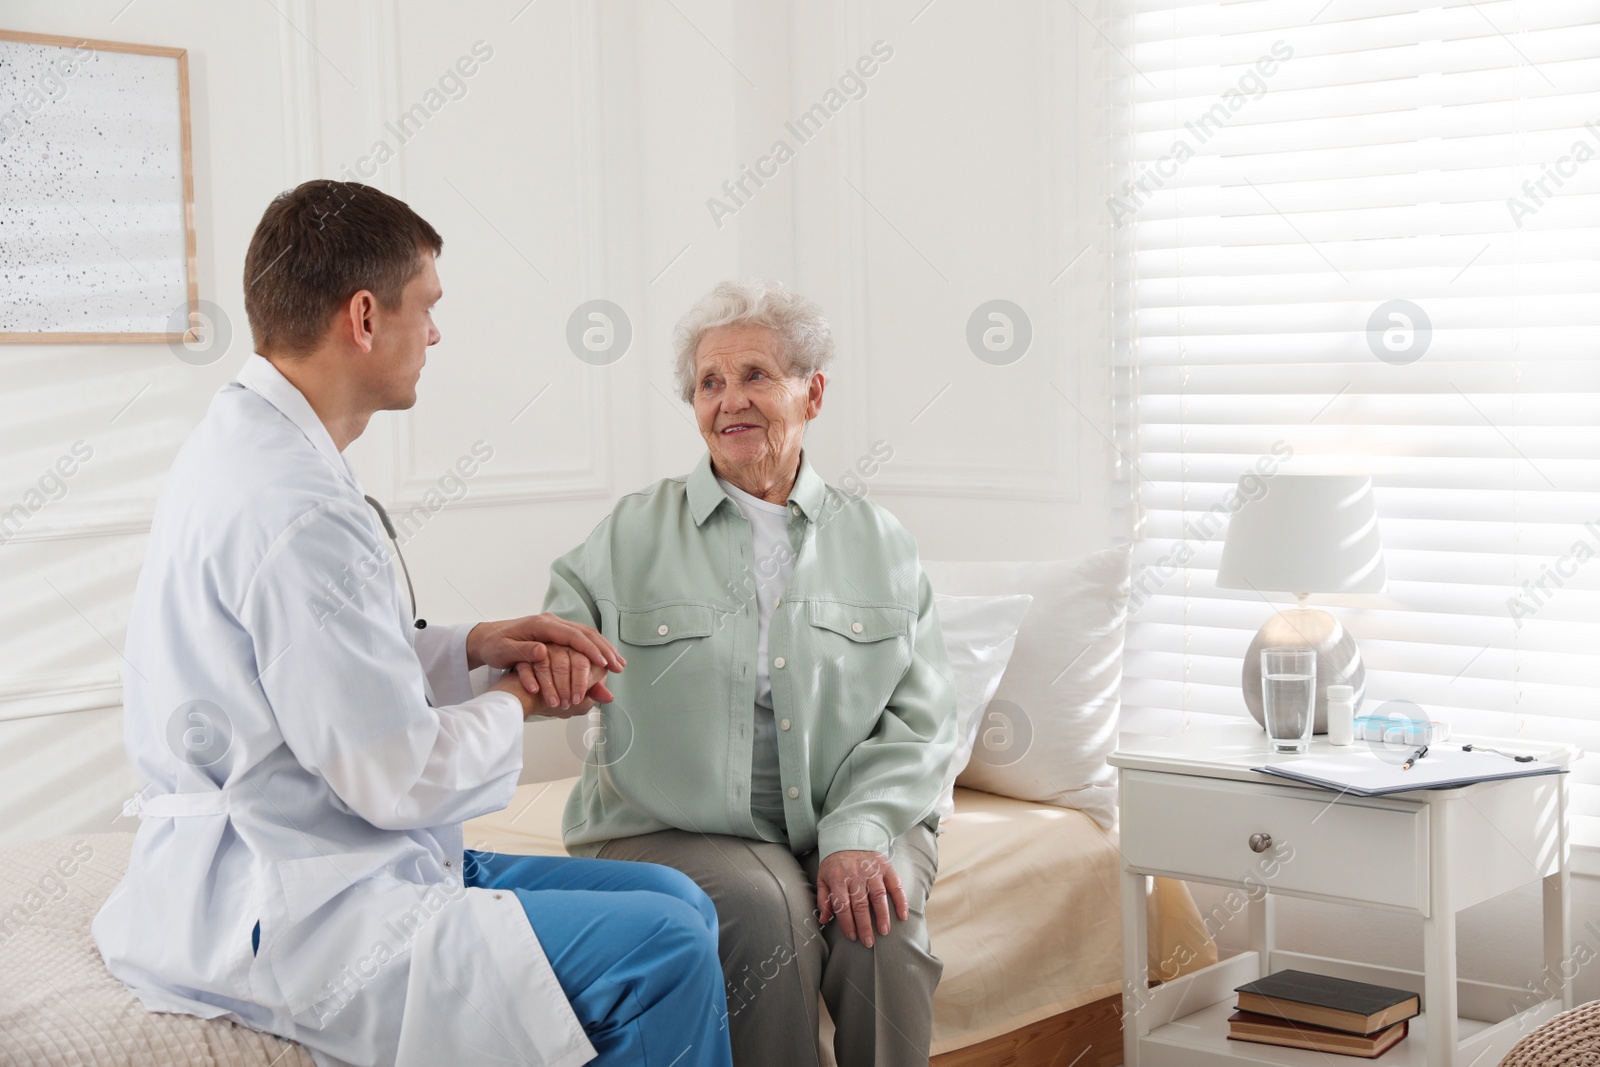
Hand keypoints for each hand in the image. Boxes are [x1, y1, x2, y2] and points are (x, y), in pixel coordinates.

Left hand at [467, 614, 624, 709]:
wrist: (486, 637)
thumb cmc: (494, 646)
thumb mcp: (504, 651)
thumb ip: (524, 652)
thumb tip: (544, 652)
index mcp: (541, 624)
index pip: (572, 635)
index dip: (590, 649)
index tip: (604, 663)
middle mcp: (551, 622)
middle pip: (584, 633)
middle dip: (604, 649)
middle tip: (620, 665)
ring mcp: (555, 625)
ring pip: (586, 634)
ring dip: (604, 648)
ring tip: (619, 663)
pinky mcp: (556, 632)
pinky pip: (581, 639)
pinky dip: (595, 648)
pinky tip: (605, 658)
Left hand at [815, 849, 906, 948]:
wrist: (850, 836)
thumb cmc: (836, 863)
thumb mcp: (823, 878)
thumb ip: (824, 899)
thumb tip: (825, 920)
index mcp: (838, 878)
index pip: (842, 905)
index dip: (847, 923)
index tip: (853, 936)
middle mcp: (855, 875)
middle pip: (860, 904)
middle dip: (864, 925)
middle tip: (868, 942)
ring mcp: (872, 871)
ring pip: (878, 896)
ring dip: (882, 915)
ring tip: (884, 931)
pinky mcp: (886, 867)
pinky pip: (895, 885)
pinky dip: (900, 901)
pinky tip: (902, 915)